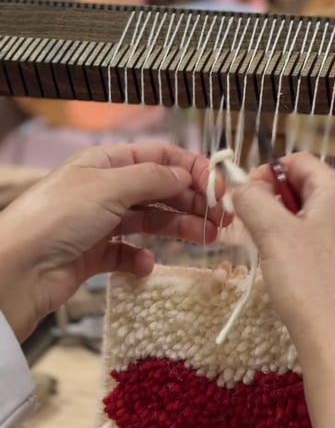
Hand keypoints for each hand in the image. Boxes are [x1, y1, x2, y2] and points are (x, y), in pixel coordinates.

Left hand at [0, 143, 225, 341]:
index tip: (218, 188)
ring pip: (149, 221)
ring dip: (178, 228)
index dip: (191, 170)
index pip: (158, 158)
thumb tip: (186, 174)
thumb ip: (153, 178)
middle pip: (159, 190)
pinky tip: (147, 265)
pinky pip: (128, 253)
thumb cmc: (56, 218)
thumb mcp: (109, 187)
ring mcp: (99, 223)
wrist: (18, 269)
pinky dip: (142, 259)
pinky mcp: (94, 255)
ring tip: (205, 240)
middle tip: (221, 219)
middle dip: (192, 201)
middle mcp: (103, 189)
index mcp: (104, 163)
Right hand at [233, 154, 334, 427]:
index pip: (295, 162)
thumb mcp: (270, 233)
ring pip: (318, 221)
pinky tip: (300, 279)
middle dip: (275, 207)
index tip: (244, 203)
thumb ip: (250, 198)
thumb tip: (239, 185)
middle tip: (256, 234)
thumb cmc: (307, 284)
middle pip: (308, 191)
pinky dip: (310, 254)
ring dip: (290, 231)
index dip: (263, 175)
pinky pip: (332, 247)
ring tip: (275, 260)